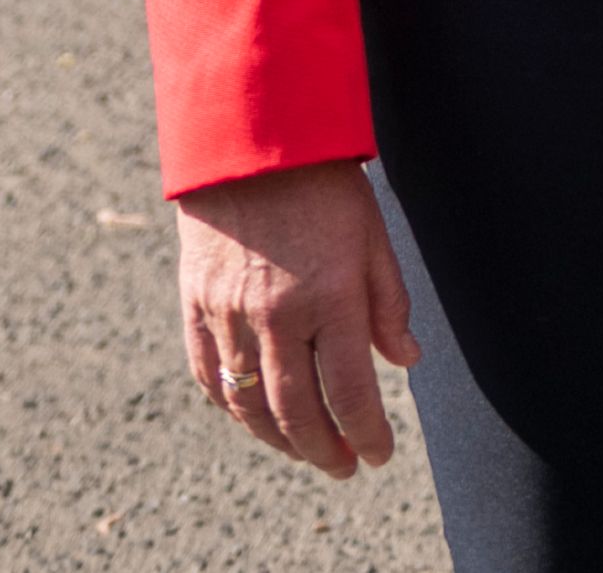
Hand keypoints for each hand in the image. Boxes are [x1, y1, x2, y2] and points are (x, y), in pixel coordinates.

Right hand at [171, 158, 419, 476]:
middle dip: (326, 450)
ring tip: (307, 451)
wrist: (250, 136)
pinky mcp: (196, 305)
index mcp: (330, 294)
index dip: (369, 433)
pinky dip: (232, 408)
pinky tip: (254, 418)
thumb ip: (389, 302)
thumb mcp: (372, 233)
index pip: (351, 391)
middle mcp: (277, 314)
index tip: (381, 453)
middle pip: (299, 412)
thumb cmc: (323, 181)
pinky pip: (210, 377)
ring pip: (251, 406)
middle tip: (345, 465)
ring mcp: (230, 313)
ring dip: (280, 441)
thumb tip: (405, 361)